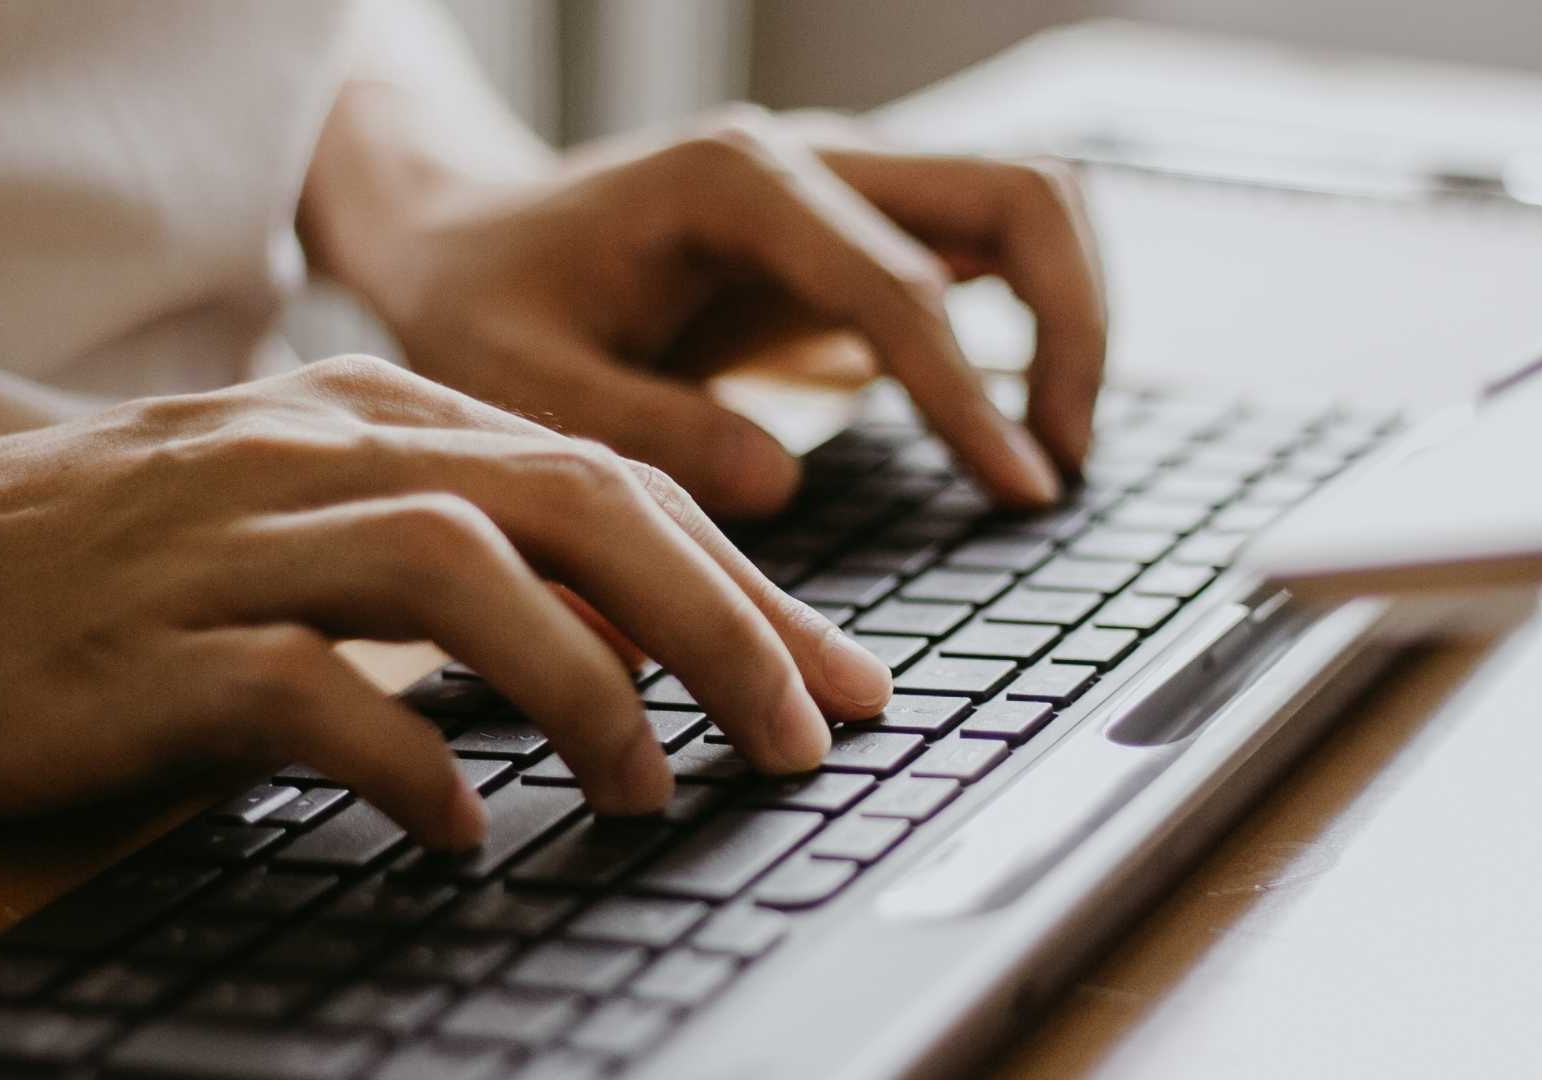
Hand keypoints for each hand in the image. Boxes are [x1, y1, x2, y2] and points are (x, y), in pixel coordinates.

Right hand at [0, 356, 892, 846]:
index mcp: (382, 415)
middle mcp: (322, 449)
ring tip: (647, 788)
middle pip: (574, 500)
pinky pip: (302, 689)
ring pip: (459, 569)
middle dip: (720, 620)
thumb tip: (636, 647)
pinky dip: (404, 760)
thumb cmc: (126, 562)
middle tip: (802, 736)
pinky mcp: (144, 645)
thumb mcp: (319, 521)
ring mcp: (231, 538)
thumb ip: (470, 559)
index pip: (611, 478)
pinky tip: (455, 834)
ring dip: (585, 685)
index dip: (746, 582)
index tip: (838, 680)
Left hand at [326, 107, 1106, 517]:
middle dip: (1074, 326)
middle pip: (1022, 192)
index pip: (903, 283)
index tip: (1020, 491)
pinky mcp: (859, 227)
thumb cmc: (488, 308)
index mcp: (736, 183)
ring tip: (1050, 451)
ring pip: (1028, 203)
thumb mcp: (524, 380)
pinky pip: (988, 247)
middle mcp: (814, 160)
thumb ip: (646, 428)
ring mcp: (848, 183)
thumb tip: (784, 482)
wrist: (466, 239)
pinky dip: (1032, 320)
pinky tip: (1008, 425)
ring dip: (1072, 317)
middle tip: (1057, 465)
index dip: (970, 396)